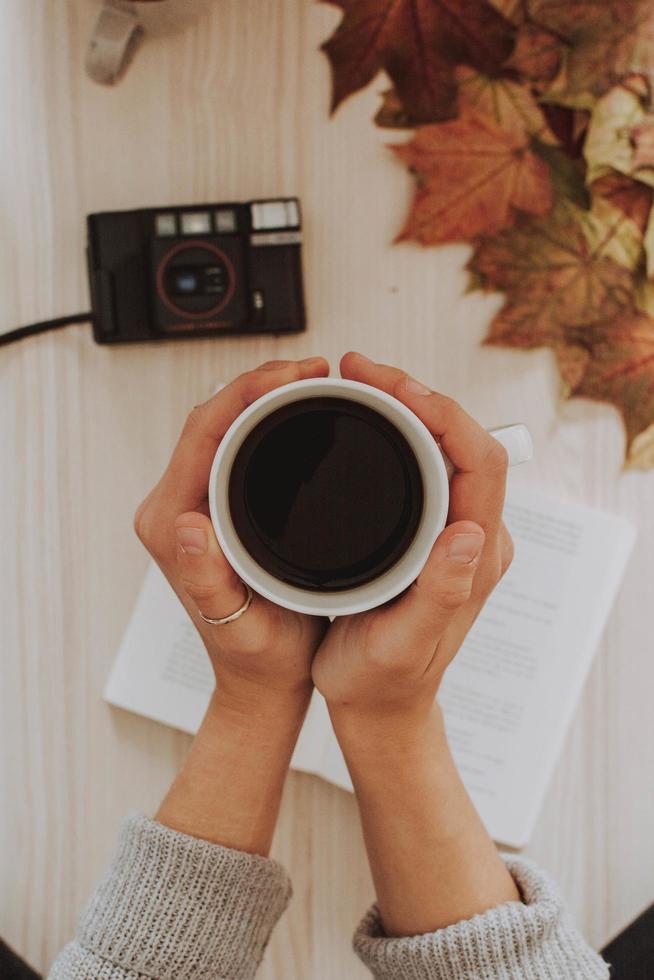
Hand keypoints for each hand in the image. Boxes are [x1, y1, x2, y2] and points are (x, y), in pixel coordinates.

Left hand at [134, 357, 329, 710]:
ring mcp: (192, 504)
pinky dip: (264, 421)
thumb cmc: (255, 654)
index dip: (248, 391)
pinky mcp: (212, 507)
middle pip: (211, 419)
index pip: (203, 432)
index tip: (296, 373)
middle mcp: (173, 507)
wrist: (260, 677)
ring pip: (222, 427)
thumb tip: (186, 525)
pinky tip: (297, 414)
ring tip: (311, 381)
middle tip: (315, 369)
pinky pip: (233, 446)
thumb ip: (206, 577)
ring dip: (263, 397)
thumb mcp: (237, 623)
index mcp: (171, 522)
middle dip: (260, 383)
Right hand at [312, 352, 513, 731]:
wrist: (378, 705)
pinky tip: (363, 420)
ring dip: (405, 406)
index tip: (390, 386)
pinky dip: (395, 431)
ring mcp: (452, 531)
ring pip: (443, 446)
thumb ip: (441, 593)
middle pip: (463, 439)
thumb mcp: (404, 645)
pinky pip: (423, 464)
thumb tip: (468, 531)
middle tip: (359, 370)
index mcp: (474, 556)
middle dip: (416, 393)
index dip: (442, 412)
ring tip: (358, 382)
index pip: (480, 460)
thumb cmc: (384, 681)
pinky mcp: (428, 533)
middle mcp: (472, 535)